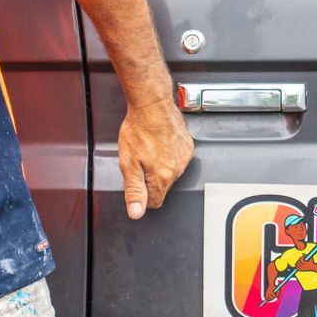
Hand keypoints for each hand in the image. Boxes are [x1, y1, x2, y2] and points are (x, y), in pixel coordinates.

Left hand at [118, 99, 193, 219]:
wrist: (152, 104)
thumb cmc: (139, 129)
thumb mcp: (128, 163)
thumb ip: (134, 190)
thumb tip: (137, 213)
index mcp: (162, 177)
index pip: (154, 202)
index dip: (142, 196)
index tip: (136, 184)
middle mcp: (177, 169)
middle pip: (162, 187)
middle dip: (150, 179)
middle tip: (139, 161)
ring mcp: (184, 157)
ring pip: (171, 172)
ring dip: (160, 166)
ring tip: (148, 149)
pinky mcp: (187, 145)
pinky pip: (178, 159)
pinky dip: (168, 154)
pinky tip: (159, 142)